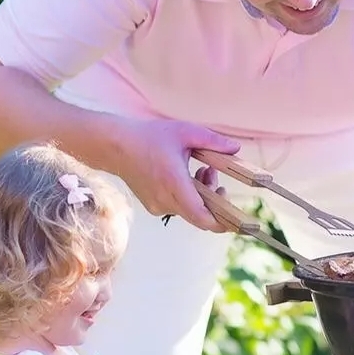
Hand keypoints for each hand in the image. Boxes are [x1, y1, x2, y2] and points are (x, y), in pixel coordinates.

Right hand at [111, 117, 239, 231]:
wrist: (117, 147)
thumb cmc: (150, 137)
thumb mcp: (185, 132)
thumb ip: (213, 140)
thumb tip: (236, 148)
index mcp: (174, 182)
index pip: (200, 215)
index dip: (221, 222)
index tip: (236, 221)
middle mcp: (165, 199)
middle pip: (200, 215)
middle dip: (215, 200)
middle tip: (213, 175)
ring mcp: (157, 206)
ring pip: (190, 211)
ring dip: (202, 196)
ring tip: (200, 170)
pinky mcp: (153, 207)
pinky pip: (179, 208)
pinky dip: (188, 197)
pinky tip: (185, 177)